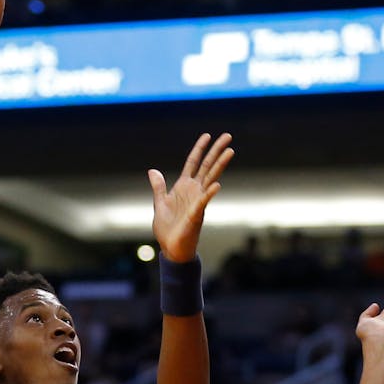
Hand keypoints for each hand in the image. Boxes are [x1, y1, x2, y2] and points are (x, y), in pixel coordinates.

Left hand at [149, 132, 233, 262]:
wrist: (171, 248)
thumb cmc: (167, 228)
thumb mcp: (160, 202)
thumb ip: (158, 186)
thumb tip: (153, 171)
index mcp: (184, 186)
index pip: (193, 162)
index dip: (199, 148)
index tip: (207, 135)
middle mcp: (194, 191)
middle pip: (207, 166)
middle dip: (216, 151)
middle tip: (228, 136)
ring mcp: (197, 201)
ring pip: (211, 179)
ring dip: (220, 165)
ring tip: (230, 151)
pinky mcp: (196, 214)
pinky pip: (204, 202)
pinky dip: (209, 194)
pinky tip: (216, 185)